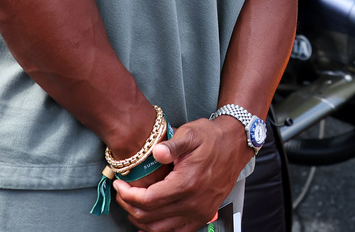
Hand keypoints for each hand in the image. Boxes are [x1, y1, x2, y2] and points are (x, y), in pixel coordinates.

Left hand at [114, 117, 251, 231]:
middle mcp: (194, 202)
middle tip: (122, 193)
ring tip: (132, 205)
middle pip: (150, 217)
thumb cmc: (212, 138)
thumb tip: (156, 152)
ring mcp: (200, 212)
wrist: (235, 144)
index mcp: (187, 183)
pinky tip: (148, 223)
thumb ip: (171, 145)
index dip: (128, 195)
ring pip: (160, 229)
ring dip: (141, 220)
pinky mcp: (204, 215)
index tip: (119, 185)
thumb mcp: (190, 133)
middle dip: (130, 206)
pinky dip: (158, 230)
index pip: (148, 200)